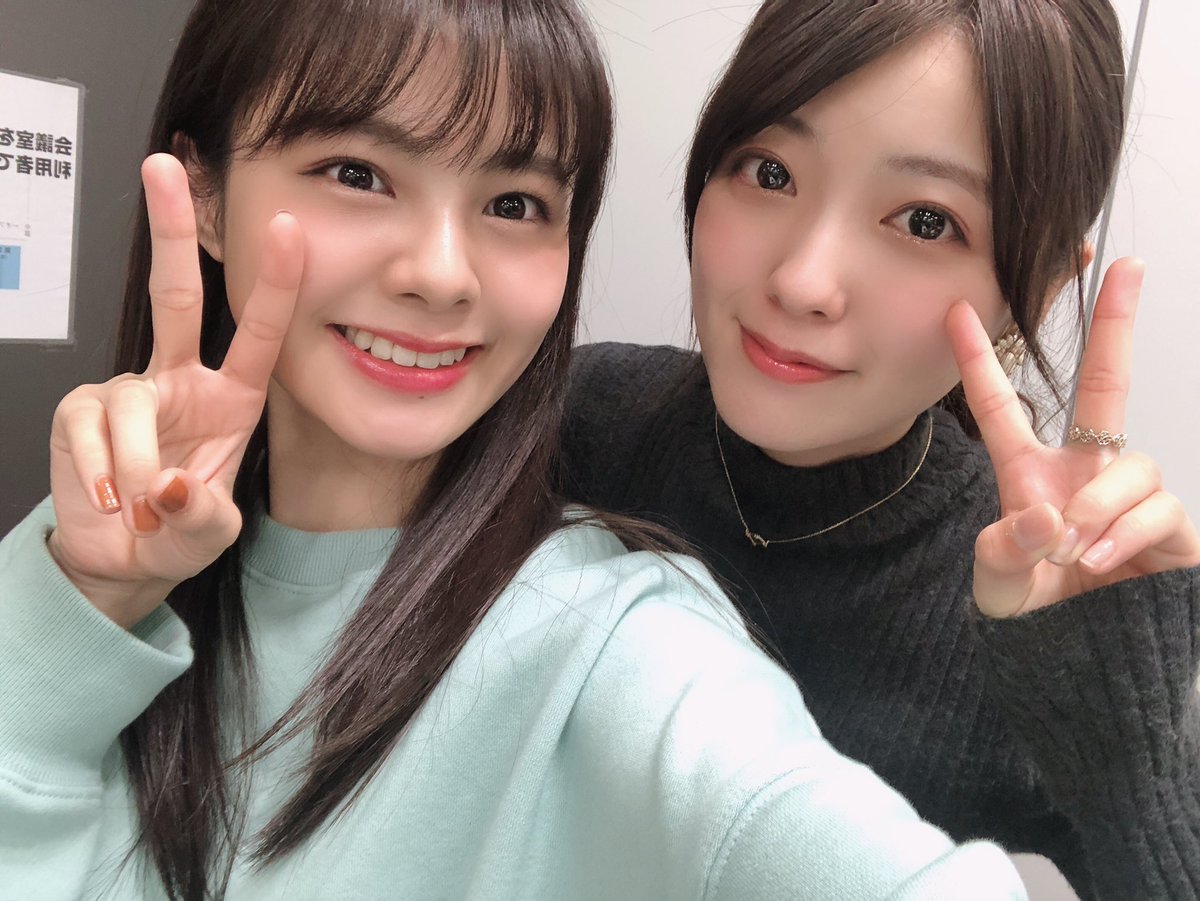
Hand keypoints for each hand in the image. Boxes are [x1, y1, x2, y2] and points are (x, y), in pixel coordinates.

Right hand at [47, 153, 303, 627]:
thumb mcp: (212, 532)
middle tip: (164, 167)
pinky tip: (112, 500)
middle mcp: (182, 380)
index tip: (289, 227)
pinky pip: (91, 431)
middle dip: (170, 229)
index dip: (276, 283)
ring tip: (143, 505)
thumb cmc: (181, 529)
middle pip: (176, 296)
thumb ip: (202, 514)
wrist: (127, 558)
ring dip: (137, 463)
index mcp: (232, 398)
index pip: (260, 334)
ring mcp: (129, 390)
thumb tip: (168, 484)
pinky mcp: (82, 410)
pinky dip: (101, 474)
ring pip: (132, 402)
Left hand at [946, 257, 1199, 617]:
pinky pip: (1157, 508)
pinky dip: (1125, 531)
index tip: (958, 311)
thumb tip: (1047, 515)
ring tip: (1076, 549)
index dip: (978, 362)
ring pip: (1131, 465)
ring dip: (1100, 505)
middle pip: (1106, 385)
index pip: (1001, 410)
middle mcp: (1084, 473)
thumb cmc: (1035, 619)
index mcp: (1030, 477)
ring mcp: (1128, 497)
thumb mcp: (999, 588)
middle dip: (1117, 324)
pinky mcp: (1170, 528)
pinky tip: (1101, 559)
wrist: (1084, 666)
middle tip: (1127, 266)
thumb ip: (1005, 553)